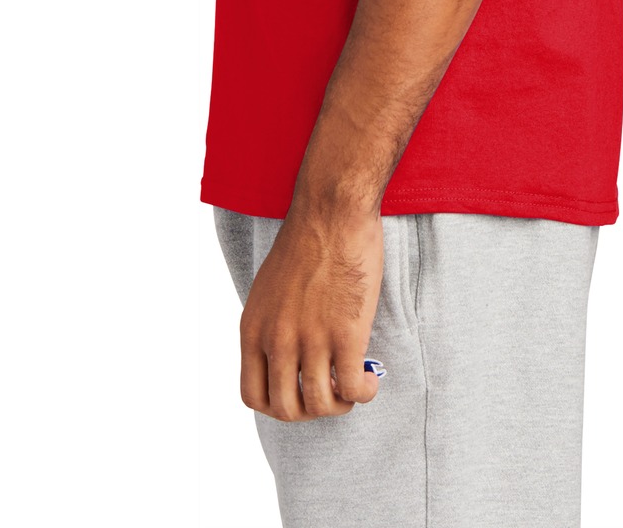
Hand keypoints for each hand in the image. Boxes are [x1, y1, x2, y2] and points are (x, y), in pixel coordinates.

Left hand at [239, 201, 385, 420]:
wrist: (332, 211)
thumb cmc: (306, 241)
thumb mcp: (268, 290)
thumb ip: (271, 326)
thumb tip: (285, 358)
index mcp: (254, 329)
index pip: (253, 396)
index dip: (278, 406)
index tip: (299, 394)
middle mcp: (278, 339)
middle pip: (286, 408)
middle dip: (311, 411)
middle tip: (331, 392)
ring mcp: (311, 338)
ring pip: (320, 405)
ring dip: (340, 405)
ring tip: (353, 386)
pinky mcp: (346, 334)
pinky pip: (352, 388)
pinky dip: (363, 393)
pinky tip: (370, 380)